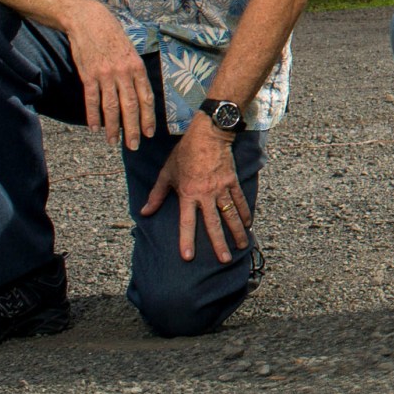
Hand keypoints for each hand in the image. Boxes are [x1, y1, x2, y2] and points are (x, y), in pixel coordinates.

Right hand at [68, 6, 155, 149]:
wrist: (89, 20)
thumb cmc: (112, 36)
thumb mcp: (130, 51)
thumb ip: (134, 72)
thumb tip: (139, 95)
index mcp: (137, 67)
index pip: (146, 98)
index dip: (148, 117)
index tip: (150, 133)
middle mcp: (123, 72)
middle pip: (131, 106)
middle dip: (133, 129)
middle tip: (134, 146)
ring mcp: (105, 74)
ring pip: (111, 107)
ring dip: (113, 127)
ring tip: (113, 142)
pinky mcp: (88, 75)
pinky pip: (92, 99)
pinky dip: (93, 116)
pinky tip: (95, 128)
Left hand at [140, 120, 253, 263]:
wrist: (208, 134)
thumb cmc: (185, 153)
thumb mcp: (167, 173)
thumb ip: (157, 195)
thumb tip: (144, 212)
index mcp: (188, 193)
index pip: (187, 222)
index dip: (186, 240)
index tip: (188, 257)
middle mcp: (206, 194)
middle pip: (213, 223)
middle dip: (219, 243)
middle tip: (224, 260)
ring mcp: (221, 188)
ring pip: (231, 214)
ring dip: (237, 231)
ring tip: (242, 245)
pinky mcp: (232, 181)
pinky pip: (239, 200)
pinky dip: (245, 213)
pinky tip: (248, 224)